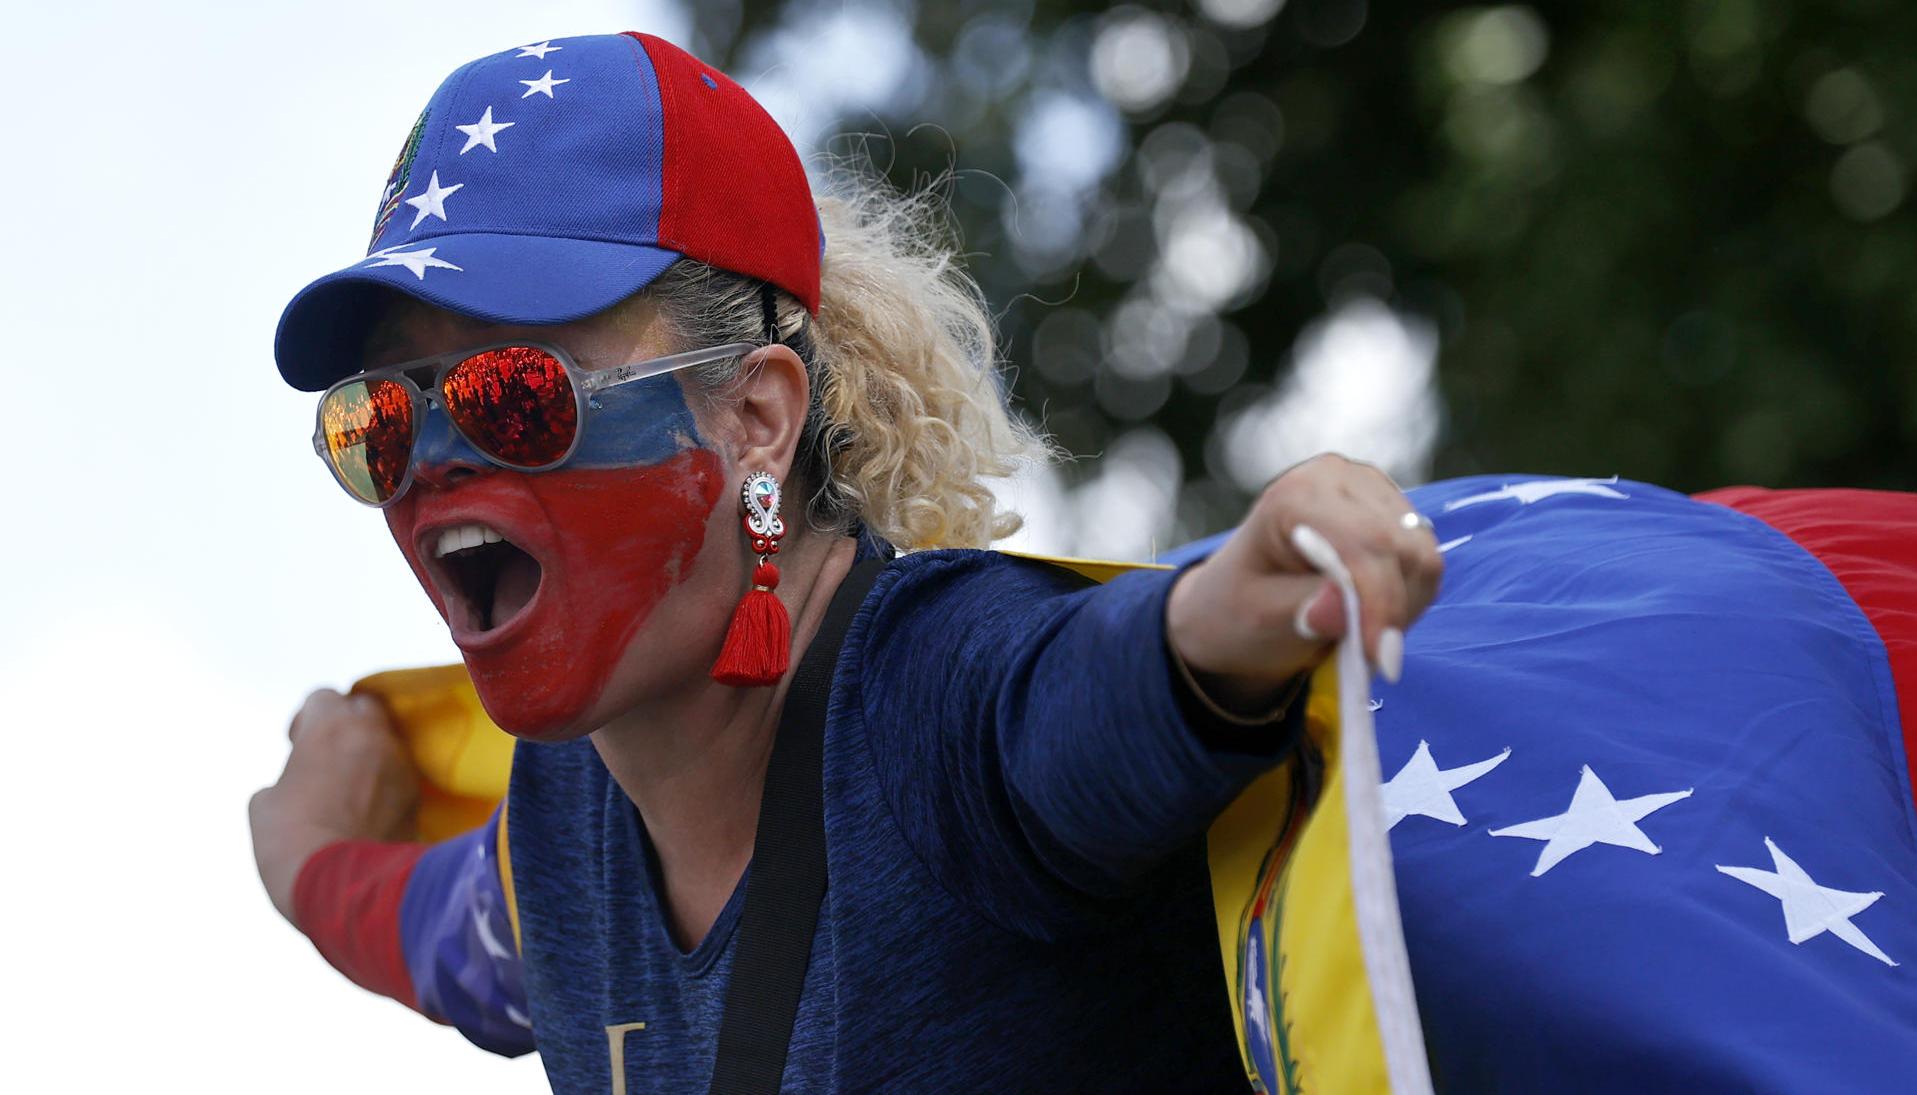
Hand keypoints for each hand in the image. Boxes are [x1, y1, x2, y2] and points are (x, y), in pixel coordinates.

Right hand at [249, 689, 419, 924]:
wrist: (339, 884)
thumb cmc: (289, 840)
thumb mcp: (265, 802)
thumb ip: (288, 775)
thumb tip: (299, 784)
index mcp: (331, 726)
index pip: (323, 696)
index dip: (306, 719)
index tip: (297, 746)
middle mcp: (374, 736)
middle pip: (365, 708)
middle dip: (347, 724)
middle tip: (327, 756)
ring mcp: (401, 765)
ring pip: (389, 742)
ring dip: (370, 754)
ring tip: (350, 787)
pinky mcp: (418, 797)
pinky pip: (402, 776)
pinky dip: (387, 784)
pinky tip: (370, 811)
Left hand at [1166, 454, 1442, 709]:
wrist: (1239, 600)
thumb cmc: (1241, 608)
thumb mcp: (1260, 617)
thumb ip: (1302, 607)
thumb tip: (1341, 604)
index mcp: (1297, 494)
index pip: (1363, 543)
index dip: (1380, 602)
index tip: (1382, 660)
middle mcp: (1340, 479)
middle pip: (1402, 549)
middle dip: (1392, 611)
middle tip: (1367, 658)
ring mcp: (1371, 490)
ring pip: (1422, 557)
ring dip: (1401, 607)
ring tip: (1359, 634)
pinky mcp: (1392, 512)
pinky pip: (1424, 563)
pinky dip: (1405, 598)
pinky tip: (1369, 613)